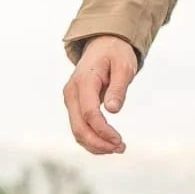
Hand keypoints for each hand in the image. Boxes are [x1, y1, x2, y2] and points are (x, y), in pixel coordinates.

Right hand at [62, 36, 137, 154]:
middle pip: (79, 126)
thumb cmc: (116, 54)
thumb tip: (112, 110)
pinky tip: (107, 144)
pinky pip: (79, 127)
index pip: (89, 113)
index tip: (119, 141)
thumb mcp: (124, 66)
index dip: (103, 130)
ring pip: (77, 131)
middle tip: (121, 148)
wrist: (103, 45)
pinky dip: (91, 139)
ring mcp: (70, 100)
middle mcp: (71, 93)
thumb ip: (118, 88)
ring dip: (95, 144)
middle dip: (99, 142)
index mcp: (84, 81)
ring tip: (118, 148)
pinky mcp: (74, 105)